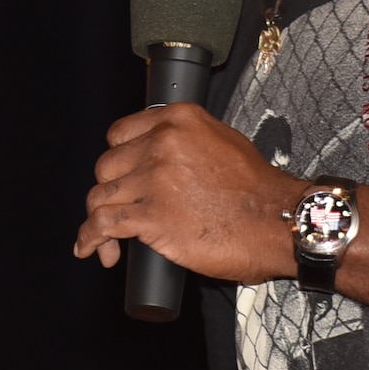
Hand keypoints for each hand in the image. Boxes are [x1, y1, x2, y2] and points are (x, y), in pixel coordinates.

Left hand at [75, 104, 294, 283]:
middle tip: (120, 211)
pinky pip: (103, 224)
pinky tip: (91, 249)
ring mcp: (154, 179)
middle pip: (107, 166)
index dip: (118, 159)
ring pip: (101, 195)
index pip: (120, 133)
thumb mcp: (223, 141)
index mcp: (178, 120)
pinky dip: (90, 238)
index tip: (121, 176)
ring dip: (96, 219)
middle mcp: (161, 143)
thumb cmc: (257, 189)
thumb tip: (160, 153)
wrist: (278, 221)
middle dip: (110, 190)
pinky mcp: (151, 216)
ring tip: (105, 241)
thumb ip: (188, 139)